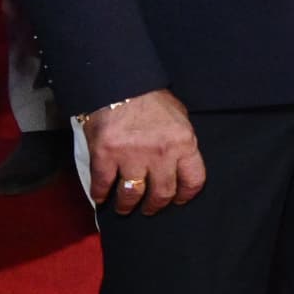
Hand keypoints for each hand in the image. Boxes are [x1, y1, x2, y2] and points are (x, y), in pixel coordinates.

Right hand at [83, 90, 205, 215]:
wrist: (120, 84)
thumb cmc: (152, 100)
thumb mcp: (179, 119)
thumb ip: (180, 143)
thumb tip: (179, 164)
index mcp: (183, 144)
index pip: (193, 180)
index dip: (186, 195)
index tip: (178, 201)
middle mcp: (160, 154)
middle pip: (162, 193)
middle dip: (155, 206)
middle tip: (150, 209)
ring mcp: (131, 156)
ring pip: (132, 194)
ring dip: (128, 205)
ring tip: (125, 208)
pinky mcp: (105, 155)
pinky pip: (103, 184)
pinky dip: (100, 195)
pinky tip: (101, 198)